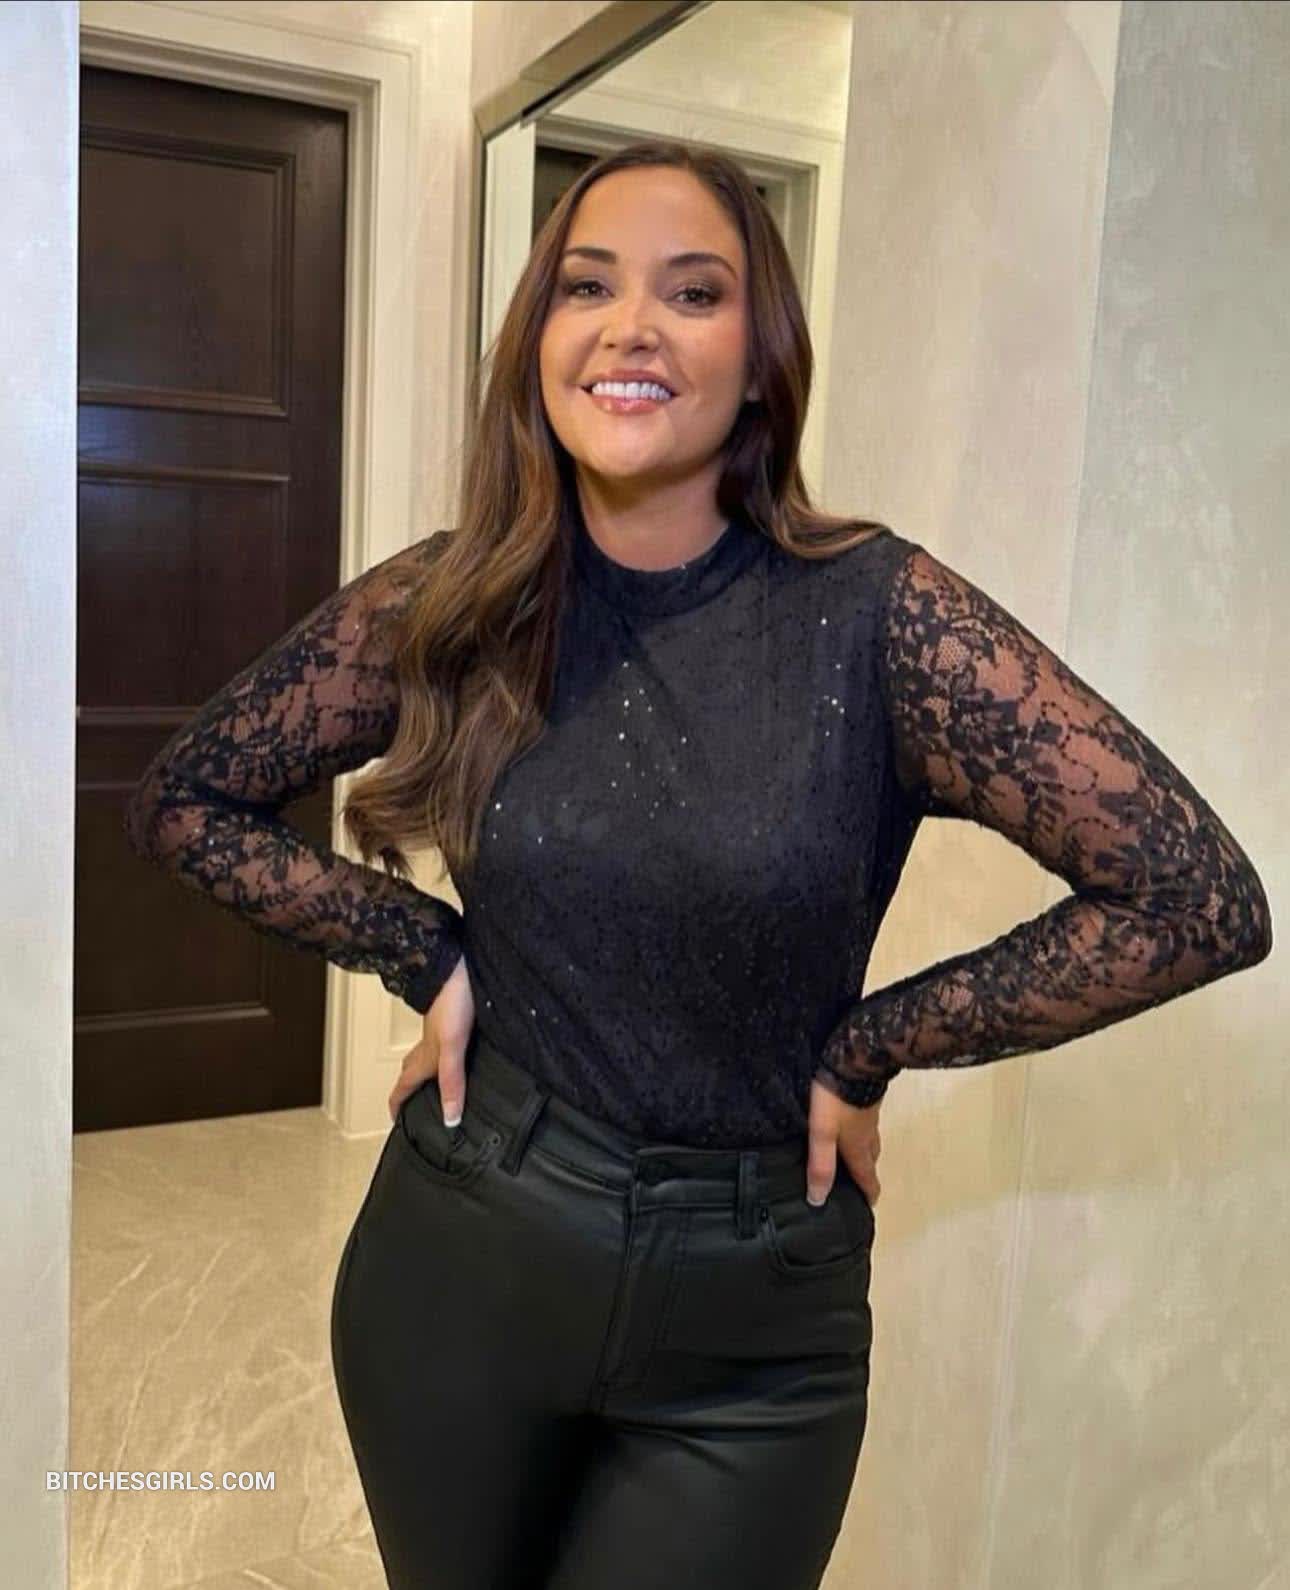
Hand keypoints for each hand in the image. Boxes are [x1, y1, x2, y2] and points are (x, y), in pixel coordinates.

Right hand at [388, 953, 474, 1123]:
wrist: (456, 968)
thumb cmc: (452, 1002)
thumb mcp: (453, 1048)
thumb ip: (452, 1081)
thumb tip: (449, 1118)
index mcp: (423, 1059)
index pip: (402, 1089)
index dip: (397, 1108)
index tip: (396, 1125)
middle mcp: (427, 1048)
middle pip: (412, 1076)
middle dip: (410, 1095)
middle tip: (415, 1111)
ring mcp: (438, 1035)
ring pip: (427, 1062)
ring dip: (428, 1078)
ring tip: (437, 1091)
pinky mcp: (452, 1023)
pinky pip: (444, 1049)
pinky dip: (446, 1061)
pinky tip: (459, 1058)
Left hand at [806, 1076, 881, 1206]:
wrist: (855, 1059)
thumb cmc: (836, 1100)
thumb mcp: (823, 1134)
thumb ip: (821, 1164)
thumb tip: (818, 1199)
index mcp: (858, 1147)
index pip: (867, 1178)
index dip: (868, 1194)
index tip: (869, 1206)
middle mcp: (868, 1134)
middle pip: (870, 1160)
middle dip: (866, 1174)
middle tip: (857, 1183)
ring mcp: (870, 1114)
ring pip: (870, 1140)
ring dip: (864, 1152)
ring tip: (852, 1156)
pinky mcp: (867, 1096)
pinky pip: (866, 1122)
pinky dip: (861, 1131)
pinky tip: (851, 1123)